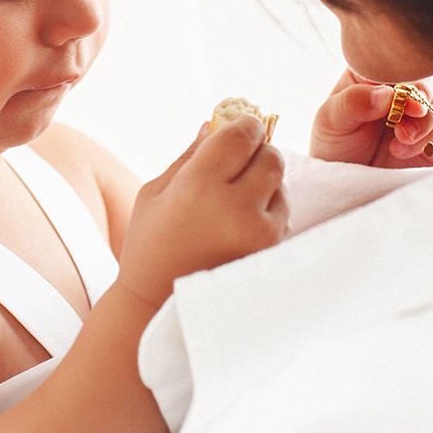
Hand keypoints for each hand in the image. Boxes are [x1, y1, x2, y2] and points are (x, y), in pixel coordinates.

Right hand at [117, 115, 287, 310]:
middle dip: (261, 151)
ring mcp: (258, 235)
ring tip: (238, 200)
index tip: (243, 124)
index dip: (246, 124)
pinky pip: (283, 218)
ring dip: (266, 184)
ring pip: (281, 187)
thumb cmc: (150, 247)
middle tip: (245, 157)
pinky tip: (243, 226)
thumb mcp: (155, 194)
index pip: (241, 136)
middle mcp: (234, 208)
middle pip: (271, 158)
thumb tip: (213, 122)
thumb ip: (189, 156)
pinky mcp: (270, 256)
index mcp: (198, 186)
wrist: (157, 310)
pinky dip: (269, 213)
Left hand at [309, 69, 432, 167]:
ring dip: (428, 126)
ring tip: (399, 146)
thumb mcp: (331, 119)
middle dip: (423, 106)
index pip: (400, 64)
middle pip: (429, 83)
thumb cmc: (333, 140)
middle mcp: (402, 89)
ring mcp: (418, 113)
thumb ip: (354, 102)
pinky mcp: (431, 138)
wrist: (342, 176)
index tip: (406, 101)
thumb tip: (385, 93)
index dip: (409, 80)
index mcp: (376, 74)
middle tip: (405, 132)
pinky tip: (405, 155)